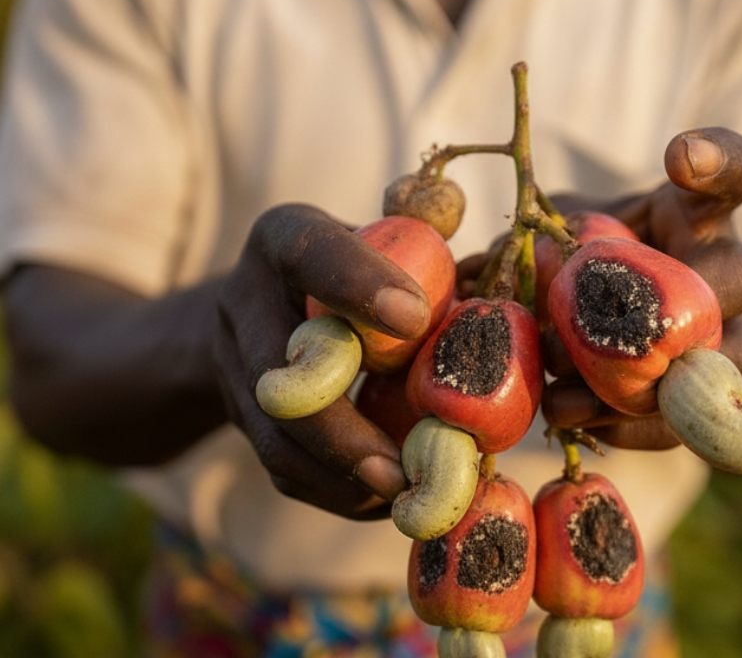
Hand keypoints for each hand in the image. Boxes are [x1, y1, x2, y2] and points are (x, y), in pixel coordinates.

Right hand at [213, 204, 432, 518]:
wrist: (270, 305)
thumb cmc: (362, 265)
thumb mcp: (392, 238)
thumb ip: (438, 254)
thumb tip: (503, 290)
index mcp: (287, 240)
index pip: (311, 253)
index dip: (357, 284)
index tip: (414, 316)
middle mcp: (246, 301)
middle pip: (277, 372)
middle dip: (339, 427)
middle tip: (400, 463)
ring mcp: (236, 368)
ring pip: (275, 438)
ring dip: (342, 475)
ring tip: (403, 494)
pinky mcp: (246, 423)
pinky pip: (286, 471)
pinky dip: (341, 493)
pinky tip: (392, 503)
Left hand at [539, 128, 741, 449]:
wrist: (648, 335)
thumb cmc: (603, 265)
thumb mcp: (571, 237)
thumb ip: (533, 241)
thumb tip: (472, 274)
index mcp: (699, 215)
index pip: (738, 172)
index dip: (718, 159)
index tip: (679, 158)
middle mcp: (730, 271)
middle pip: (737, 274)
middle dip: (670, 300)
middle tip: (608, 318)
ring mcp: (736, 336)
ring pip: (717, 362)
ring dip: (639, 383)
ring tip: (562, 398)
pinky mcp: (712, 400)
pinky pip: (685, 421)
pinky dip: (628, 429)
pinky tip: (574, 424)